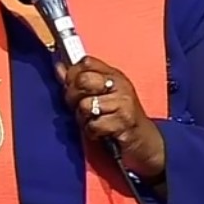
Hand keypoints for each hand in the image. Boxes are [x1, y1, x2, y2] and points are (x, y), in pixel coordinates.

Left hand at [60, 56, 165, 178]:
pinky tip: (101, 133)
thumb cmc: (120, 118)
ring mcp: (123, 103)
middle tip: (80, 108)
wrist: (145, 142)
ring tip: (94, 122)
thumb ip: (80, 81)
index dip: (73, 75)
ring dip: (84, 119)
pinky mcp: (124, 122)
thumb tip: (58, 67)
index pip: (86, 62)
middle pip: (83, 80)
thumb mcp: (103, 96)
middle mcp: (120, 85)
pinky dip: (92, 133)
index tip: (72, 87)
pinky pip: (93, 125)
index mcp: (114, 75)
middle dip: (73, 97)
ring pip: (85, 105)